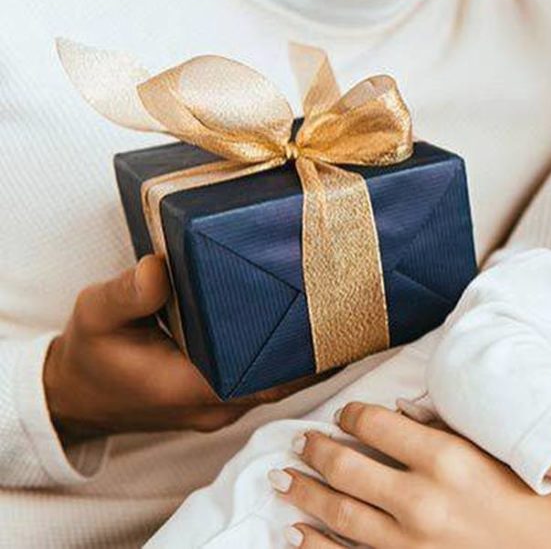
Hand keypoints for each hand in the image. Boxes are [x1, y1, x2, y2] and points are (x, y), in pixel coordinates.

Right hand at [44, 255, 320, 440]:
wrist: (76, 394)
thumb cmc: (88, 355)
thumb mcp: (96, 316)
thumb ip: (128, 294)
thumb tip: (160, 266)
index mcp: (189, 389)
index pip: (263, 378)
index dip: (303, 355)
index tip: (335, 322)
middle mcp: (216, 405)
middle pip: (283, 380)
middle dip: (319, 347)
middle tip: (351, 301)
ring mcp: (223, 406)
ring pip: (280, 382)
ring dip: (309, 352)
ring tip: (344, 307)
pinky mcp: (225, 399)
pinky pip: (267, 379)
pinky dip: (289, 356)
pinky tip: (312, 324)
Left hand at [276, 402, 550, 548]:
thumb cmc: (548, 504)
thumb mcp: (501, 456)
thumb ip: (447, 433)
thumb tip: (400, 414)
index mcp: (447, 459)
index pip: (377, 425)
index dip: (352, 416)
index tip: (343, 414)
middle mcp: (422, 500)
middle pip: (347, 468)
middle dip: (316, 452)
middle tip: (299, 443)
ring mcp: (411, 544)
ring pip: (338, 514)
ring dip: (304, 494)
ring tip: (285, 479)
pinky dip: (316, 545)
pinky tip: (298, 533)